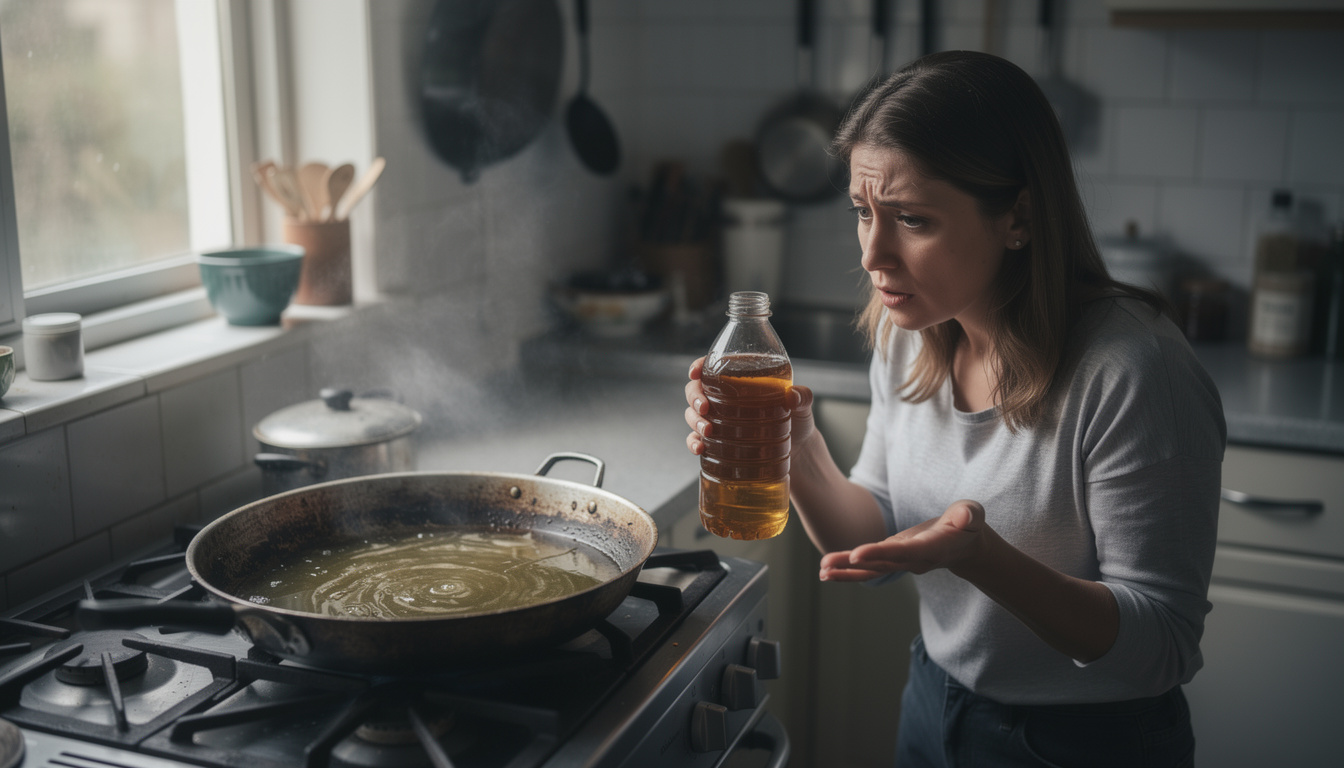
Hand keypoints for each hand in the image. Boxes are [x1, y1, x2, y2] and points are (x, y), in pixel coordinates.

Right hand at [684, 357, 816, 455]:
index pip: (712, 366)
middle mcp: (724, 397)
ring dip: (694, 421)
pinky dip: (694, 443)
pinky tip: (699, 448)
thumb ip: (803, 396)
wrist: (798, 452)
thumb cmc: (797, 420)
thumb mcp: (803, 406)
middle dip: (694, 398)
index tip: (695, 373)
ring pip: (693, 414)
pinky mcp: (718, 441)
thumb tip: (792, 397)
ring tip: (707, 431)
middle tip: (704, 408)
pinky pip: (697, 439)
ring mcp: (719, 420)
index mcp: (740, 379)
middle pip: (696, 390)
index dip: (699, 366)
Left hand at [818, 499, 987, 581]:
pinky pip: (868, 568)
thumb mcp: (971, 514)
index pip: (903, 552)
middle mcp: (912, 560)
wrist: (965, 545)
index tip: (857, 555)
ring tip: (821, 571)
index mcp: (931, 548)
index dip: (880, 553)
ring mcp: (901, 562)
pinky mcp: (892, 559)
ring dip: (845, 571)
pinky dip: (848, 570)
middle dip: (853, 566)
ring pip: (870, 570)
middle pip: (880, 564)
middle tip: (826, 566)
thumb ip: (967, 515)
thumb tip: (965, 515)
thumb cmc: (967, 524)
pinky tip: (827, 570)